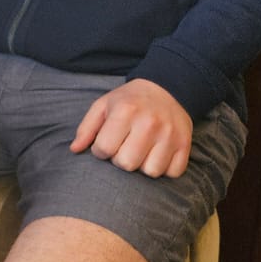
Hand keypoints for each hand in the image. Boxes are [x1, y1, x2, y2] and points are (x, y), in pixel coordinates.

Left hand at [70, 79, 192, 177]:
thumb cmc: (129, 101)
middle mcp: (149, 123)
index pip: (103, 149)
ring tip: (141, 151)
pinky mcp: (185, 144)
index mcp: (125, 111)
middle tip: (124, 146)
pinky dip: (164, 169)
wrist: (168, 88)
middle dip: (120, 159)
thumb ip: (86, 128)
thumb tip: (75, 149)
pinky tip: (157, 154)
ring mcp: (170, 135)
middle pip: (126, 164)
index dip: (101, 150)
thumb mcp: (103, 105)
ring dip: (142, 166)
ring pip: (150, 172)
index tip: (107, 142)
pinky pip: (172, 173)